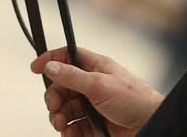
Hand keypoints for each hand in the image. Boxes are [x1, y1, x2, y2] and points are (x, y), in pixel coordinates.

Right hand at [31, 46, 162, 136]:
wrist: (151, 125)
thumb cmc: (134, 100)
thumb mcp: (99, 84)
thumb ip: (72, 76)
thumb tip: (50, 66)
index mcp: (95, 67)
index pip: (67, 57)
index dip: (51, 60)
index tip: (35, 68)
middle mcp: (92, 85)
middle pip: (62, 86)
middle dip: (54, 96)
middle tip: (54, 106)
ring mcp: (92, 106)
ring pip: (65, 109)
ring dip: (58, 116)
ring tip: (61, 124)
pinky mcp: (94, 125)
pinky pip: (73, 127)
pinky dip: (68, 131)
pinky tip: (69, 133)